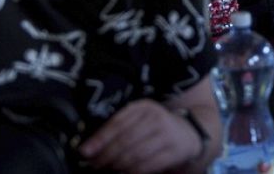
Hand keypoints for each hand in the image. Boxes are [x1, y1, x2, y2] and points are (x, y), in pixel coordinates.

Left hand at [79, 99, 199, 173]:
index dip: (99, 139)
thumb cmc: (156, 127)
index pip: (117, 123)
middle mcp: (156, 117)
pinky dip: (133, 171)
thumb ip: (117, 129)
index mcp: (143, 107)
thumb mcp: (139, 120)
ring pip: (135, 154)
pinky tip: (124, 173)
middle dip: (106, 156)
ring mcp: (167, 134)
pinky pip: (148, 165)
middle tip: (95, 165)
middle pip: (125, 140)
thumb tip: (89, 149)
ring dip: (117, 166)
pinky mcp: (174, 151)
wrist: (189, 132)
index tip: (85, 152)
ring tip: (108, 170)